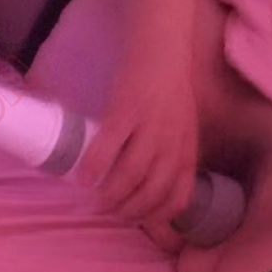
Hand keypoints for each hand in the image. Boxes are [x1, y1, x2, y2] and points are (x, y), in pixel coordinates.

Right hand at [79, 59, 198, 248]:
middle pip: (152, 193)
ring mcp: (150, 127)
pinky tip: (84, 179)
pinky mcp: (127, 110)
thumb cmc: (169, 91)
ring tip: (97, 203)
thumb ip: (172, 158)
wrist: (163, 45)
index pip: (177, 199)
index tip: (139, 226)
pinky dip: (95, 167)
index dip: (158, 220)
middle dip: (129, 212)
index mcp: (187, 151)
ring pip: (131, 176)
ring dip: (112, 196)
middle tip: (111, 214)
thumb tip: (151, 192)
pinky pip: (109, 147)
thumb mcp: (181, 130)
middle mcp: (172, 143)